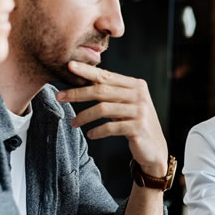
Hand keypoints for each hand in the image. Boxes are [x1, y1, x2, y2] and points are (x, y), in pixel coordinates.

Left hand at [56, 61, 168, 176]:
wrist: (154, 148)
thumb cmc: (134, 123)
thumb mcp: (125, 104)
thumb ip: (111, 92)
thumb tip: (82, 80)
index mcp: (135, 85)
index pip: (106, 76)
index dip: (87, 71)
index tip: (69, 66)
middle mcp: (139, 95)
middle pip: (102, 91)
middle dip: (78, 93)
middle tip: (60, 97)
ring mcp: (140, 111)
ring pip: (103, 109)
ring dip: (84, 116)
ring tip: (73, 123)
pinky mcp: (138, 128)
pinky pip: (111, 127)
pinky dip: (97, 131)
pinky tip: (90, 135)